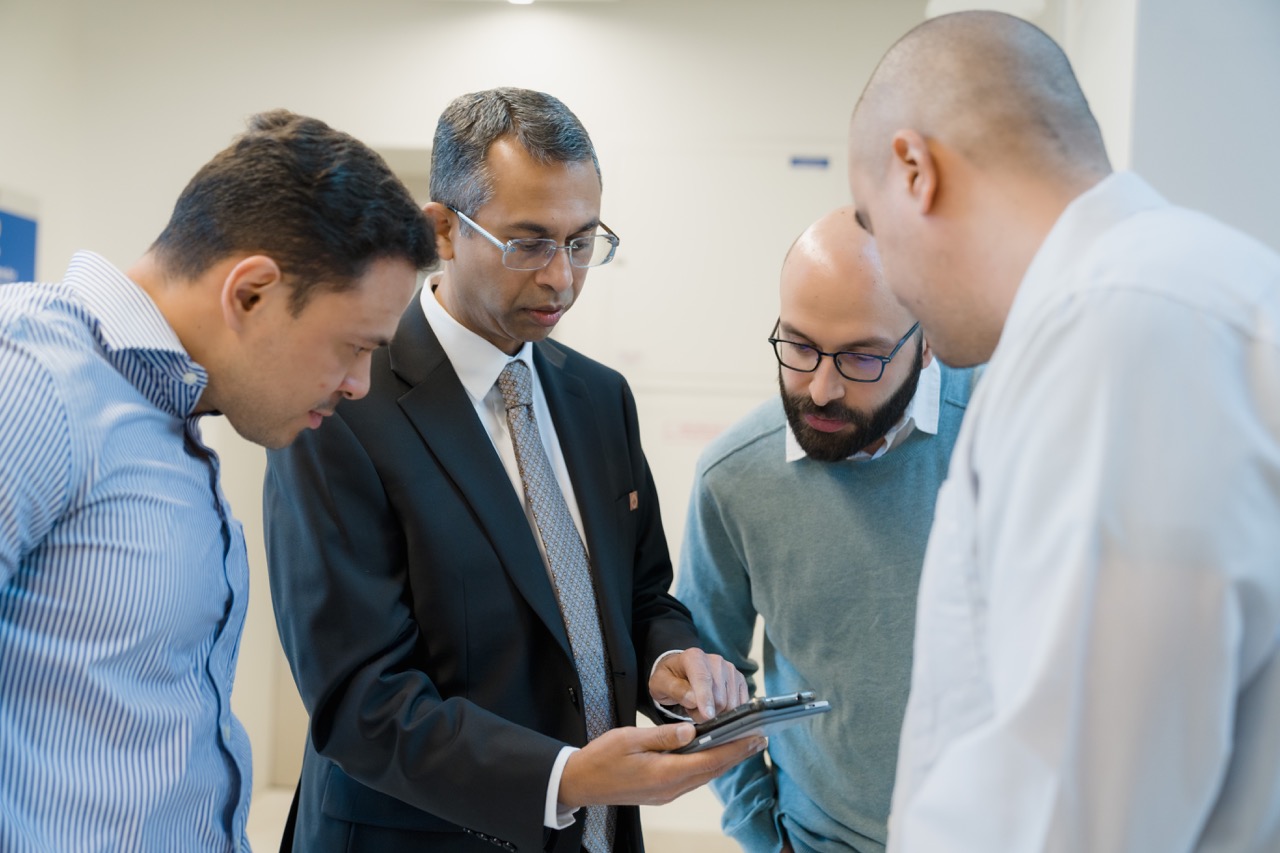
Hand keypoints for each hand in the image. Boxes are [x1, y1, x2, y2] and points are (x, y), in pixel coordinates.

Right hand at [558, 723, 764, 809]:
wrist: (580, 783)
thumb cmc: (601, 758)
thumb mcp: (630, 738)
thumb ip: (663, 735)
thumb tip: (691, 730)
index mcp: (664, 773)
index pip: (709, 760)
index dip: (735, 749)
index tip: (755, 738)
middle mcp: (670, 788)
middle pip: (712, 771)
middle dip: (737, 755)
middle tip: (759, 739)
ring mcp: (666, 793)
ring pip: (704, 776)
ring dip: (724, 760)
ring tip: (742, 744)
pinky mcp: (661, 793)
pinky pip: (692, 779)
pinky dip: (707, 766)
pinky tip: (712, 754)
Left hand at [649, 648, 749, 720]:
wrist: (681, 673)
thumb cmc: (669, 679)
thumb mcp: (661, 684)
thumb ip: (675, 690)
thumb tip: (693, 700)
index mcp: (694, 657)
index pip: (703, 678)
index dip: (705, 698)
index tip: (707, 716)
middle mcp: (716, 660)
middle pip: (719, 696)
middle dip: (705, 713)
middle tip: (691, 710)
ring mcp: (730, 670)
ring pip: (731, 703)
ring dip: (716, 713)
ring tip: (700, 706)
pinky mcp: (740, 681)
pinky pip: (740, 705)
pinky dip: (727, 712)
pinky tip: (714, 706)